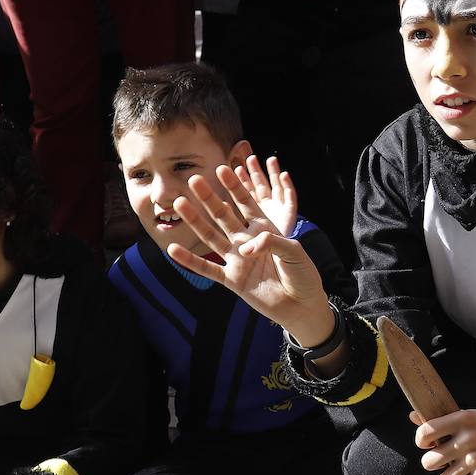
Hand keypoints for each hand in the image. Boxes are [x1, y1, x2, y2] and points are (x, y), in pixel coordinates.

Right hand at [166, 166, 334, 343]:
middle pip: (224, 215)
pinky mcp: (231, 280)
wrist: (301, 305)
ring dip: (196, 221)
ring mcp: (237, 260)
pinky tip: (173, 250)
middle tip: (194, 179)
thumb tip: (244, 249)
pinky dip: (190, 261)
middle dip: (210, 197)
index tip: (222, 168)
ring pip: (212, 237)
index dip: (234, 186)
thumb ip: (271, 243)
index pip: (246, 203)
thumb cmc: (302, 275)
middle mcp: (247, 241)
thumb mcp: (293, 251)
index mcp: (264, 229)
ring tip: (180, 204)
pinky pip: (208, 269)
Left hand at [413, 409, 475, 474]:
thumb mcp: (468, 416)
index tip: (428, 444)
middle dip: (433, 464)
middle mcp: (467, 439)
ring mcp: (475, 459)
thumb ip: (440, 419)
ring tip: (456, 472)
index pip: (425, 433)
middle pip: (429, 462)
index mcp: (462, 419)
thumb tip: (412, 416)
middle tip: (443, 460)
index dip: (421, 441)